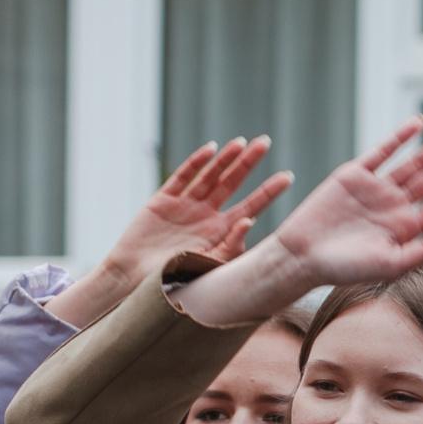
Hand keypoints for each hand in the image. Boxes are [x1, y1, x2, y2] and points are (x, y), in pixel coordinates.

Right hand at [45, 138, 288, 329]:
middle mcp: (206, 215)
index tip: (288, 177)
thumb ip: (229, 247)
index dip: (268, 192)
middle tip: (266, 142)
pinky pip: (183, 178)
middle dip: (248, 163)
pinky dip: (196, 163)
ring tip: (242, 142)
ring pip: (210, 176)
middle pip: (232, 183)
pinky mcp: (163, 200)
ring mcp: (185, 205)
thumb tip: (249, 222)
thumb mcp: (206, 267)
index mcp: (220, 231)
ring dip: (225, 158)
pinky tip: (210, 150)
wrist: (134, 281)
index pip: (250, 207)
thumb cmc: (172, 281)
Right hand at [177, 118, 422, 325]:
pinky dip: (400, 137)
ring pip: (417, 161)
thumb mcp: (391, 264)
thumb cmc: (344, 270)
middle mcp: (397, 206)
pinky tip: (419, 124)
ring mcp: (377, 189)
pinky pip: (382, 152)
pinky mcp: (354, 175)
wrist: (302, 258)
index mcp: (409, 228)